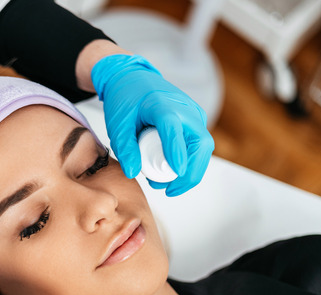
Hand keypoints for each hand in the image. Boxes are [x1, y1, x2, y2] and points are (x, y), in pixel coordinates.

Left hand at [91, 54, 214, 196]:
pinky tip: (170, 173)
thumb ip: (124, 147)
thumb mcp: (117, 123)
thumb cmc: (124, 98)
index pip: (174, 129)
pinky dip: (190, 162)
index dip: (177, 151)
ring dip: (190, 170)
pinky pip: (198, 145)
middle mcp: (184, 108)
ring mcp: (193, 114)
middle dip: (190, 173)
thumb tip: (133, 173)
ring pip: (203, 147)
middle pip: (200, 144)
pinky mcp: (195, 120)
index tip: (176, 173)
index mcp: (162, 104)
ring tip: (164, 185)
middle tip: (169, 191)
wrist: (133, 77)